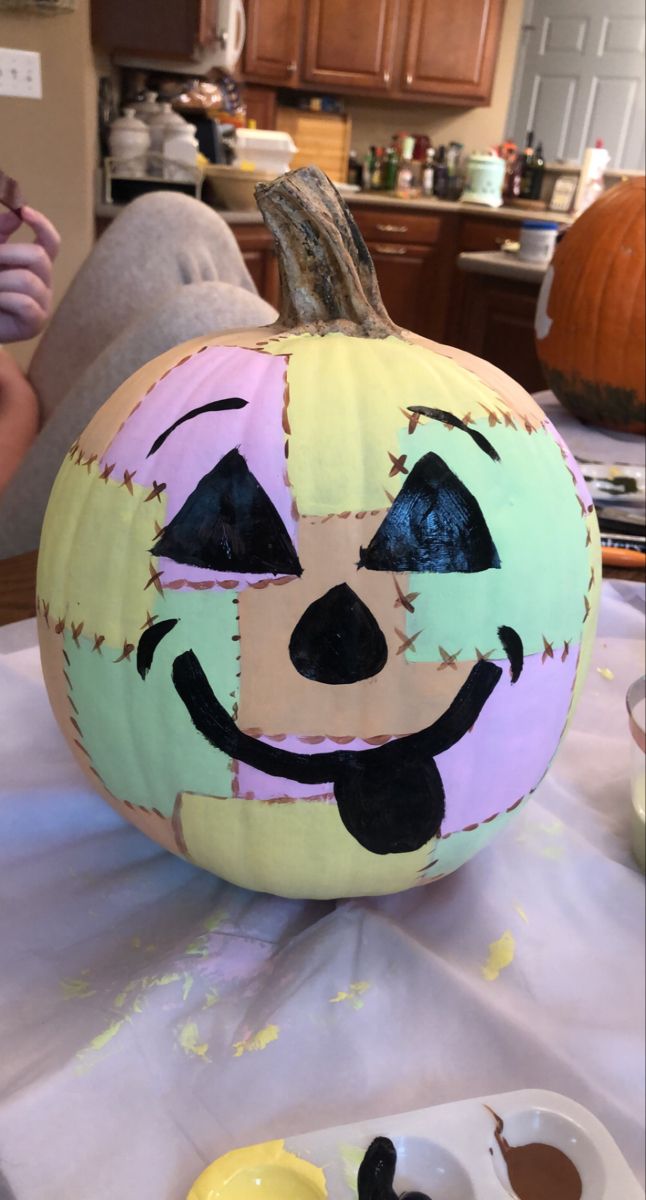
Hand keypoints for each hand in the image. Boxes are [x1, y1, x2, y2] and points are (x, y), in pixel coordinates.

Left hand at [0, 205, 59, 342]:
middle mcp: (43, 283)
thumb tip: (16, 214)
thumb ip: (0, 233)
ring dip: (0, 281)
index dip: (42, 225)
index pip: (51, 242)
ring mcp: (42, 304)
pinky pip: (24, 304)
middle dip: (8, 254)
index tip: (24, 211)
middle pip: (39, 257)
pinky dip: (3, 299)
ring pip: (28, 280)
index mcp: (34, 266)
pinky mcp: (35, 323)